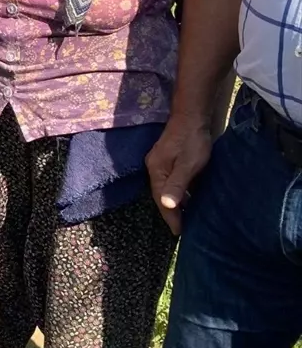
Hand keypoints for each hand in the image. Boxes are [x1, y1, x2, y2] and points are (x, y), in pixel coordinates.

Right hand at [146, 117, 212, 235]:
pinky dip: (179, 192)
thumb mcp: (188, 164)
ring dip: (176, 203)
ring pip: (166, 188)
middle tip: (183, 228)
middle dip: (171, 212)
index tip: (179, 233)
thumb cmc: (192, 141)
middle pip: (161, 195)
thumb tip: (167, 204)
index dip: (171, 217)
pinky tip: (189, 197)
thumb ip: (177, 184)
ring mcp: (160, 163)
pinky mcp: (168, 159)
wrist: (192, 115)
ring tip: (187, 217)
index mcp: (157, 171)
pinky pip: (172, 181)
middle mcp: (154, 168)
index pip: (161, 200)